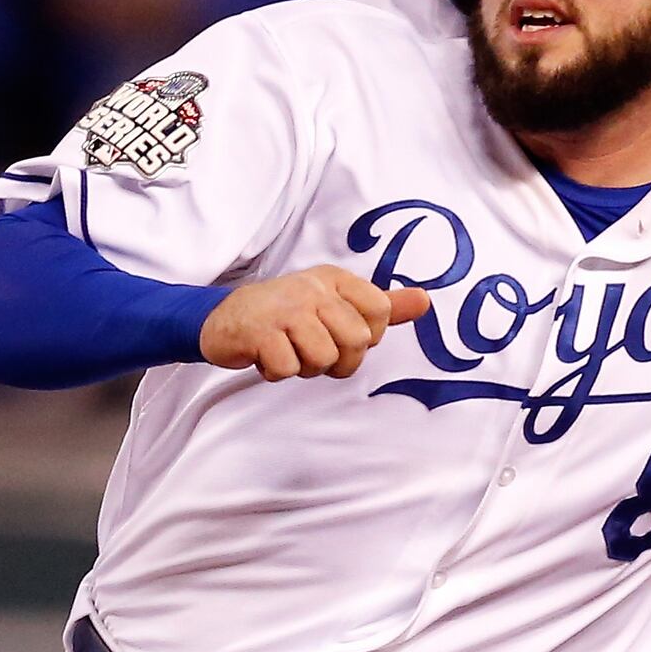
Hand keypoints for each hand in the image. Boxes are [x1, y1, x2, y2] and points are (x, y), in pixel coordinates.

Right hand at [199, 266, 433, 380]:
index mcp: (335, 279)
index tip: (338, 332)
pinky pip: (287, 370)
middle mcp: (312, 287)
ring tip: (288, 350)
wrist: (224, 319)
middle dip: (338, 360)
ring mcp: (285, 308)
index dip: (365, 337)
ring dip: (304, 367)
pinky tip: (266, 355)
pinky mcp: (260, 331)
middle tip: (313, 350)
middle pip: (356, 341)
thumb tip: (426, 300)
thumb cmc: (286, 315)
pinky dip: (276, 372)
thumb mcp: (336, 304)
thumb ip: (383, 306)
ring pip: (322, 359)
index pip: (379, 312)